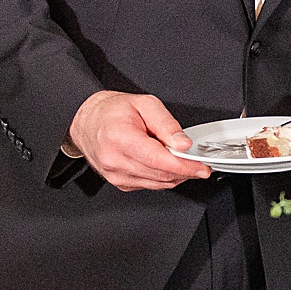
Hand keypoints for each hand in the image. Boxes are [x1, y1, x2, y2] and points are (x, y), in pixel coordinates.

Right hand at [69, 90, 209, 190]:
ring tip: (181, 159)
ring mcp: (116, 175)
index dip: (184, 166)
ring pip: (158, 184)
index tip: (201, 167)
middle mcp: (116, 161)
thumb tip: (183, 144)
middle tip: (198, 162)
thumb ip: (166, 124)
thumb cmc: (113, 112)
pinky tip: (164, 164)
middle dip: (185, 171)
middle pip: (161, 175)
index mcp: (120, 138)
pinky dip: (163, 177)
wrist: (88, 122)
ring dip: (176, 175)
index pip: (159, 160)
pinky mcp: (120, 184)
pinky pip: (150, 185)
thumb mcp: (145, 104)